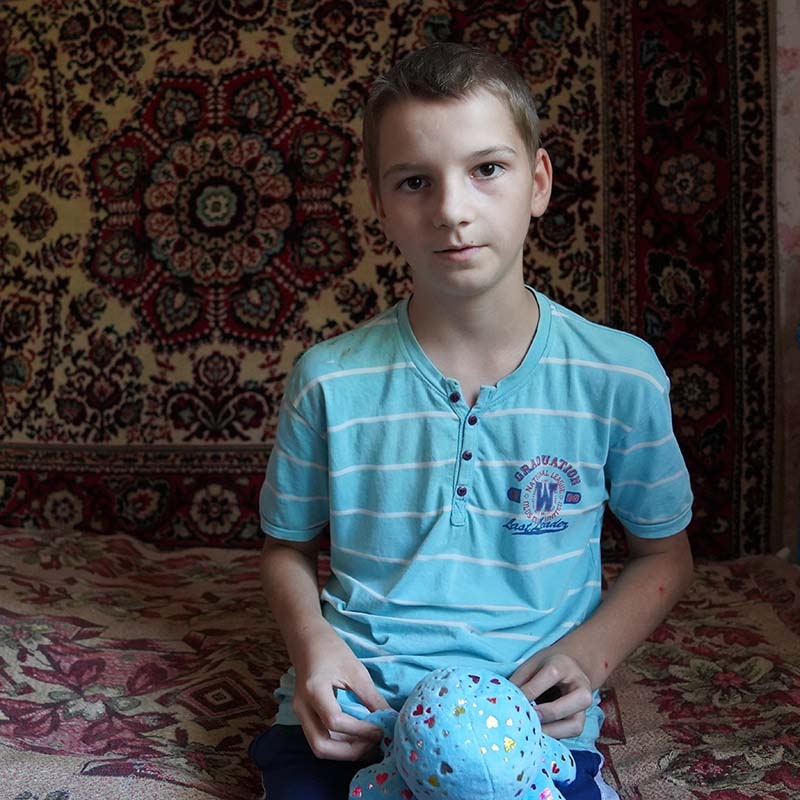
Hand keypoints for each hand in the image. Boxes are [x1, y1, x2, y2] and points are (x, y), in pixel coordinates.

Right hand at [291, 622, 388, 760]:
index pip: (335, 721)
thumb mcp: (355, 670)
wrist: (306, 640)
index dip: (360, 730)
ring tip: (370, 745)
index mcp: (314, 689)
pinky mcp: (305, 717)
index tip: (381, 729)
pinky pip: (320, 738)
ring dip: (345, 752)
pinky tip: (358, 740)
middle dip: (350, 751)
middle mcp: (302, 707)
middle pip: (321, 745)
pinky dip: (339, 745)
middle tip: (375, 744)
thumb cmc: (331, 649)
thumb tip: (390, 719)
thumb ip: (371, 697)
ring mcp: (300, 714)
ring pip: (319, 747)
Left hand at [509, 648, 592, 738]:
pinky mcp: (581, 720)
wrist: (568, 669)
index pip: (551, 675)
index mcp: (564, 665)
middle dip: (551, 712)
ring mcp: (584, 706)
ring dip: (553, 731)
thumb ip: (520, 680)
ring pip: (576, 724)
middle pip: (578, 700)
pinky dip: (555, 736)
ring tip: (532, 732)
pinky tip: (538, 735)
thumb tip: (506, 701)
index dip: (531, 691)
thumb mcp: (531, 665)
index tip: (513, 702)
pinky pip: (571, 733)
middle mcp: (581, 685)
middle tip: (530, 717)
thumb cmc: (545, 667)